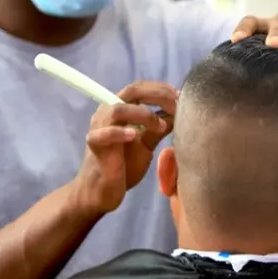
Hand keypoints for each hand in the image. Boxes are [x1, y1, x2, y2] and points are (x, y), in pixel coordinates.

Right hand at [72, 81, 177, 214]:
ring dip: (144, 114)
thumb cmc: (124, 164)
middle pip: (133, 90)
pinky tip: (135, 136)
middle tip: (177, 107)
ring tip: (161, 127)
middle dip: (159, 95)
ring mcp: (99, 127)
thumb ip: (160, 126)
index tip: (182, 98)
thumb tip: (180, 112)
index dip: (163, 89)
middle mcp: (108, 112)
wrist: (103, 191)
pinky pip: (104, 134)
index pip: (142, 87)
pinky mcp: (94, 145)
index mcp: (121, 108)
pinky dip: (120, 132)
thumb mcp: (148, 142)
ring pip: (119, 108)